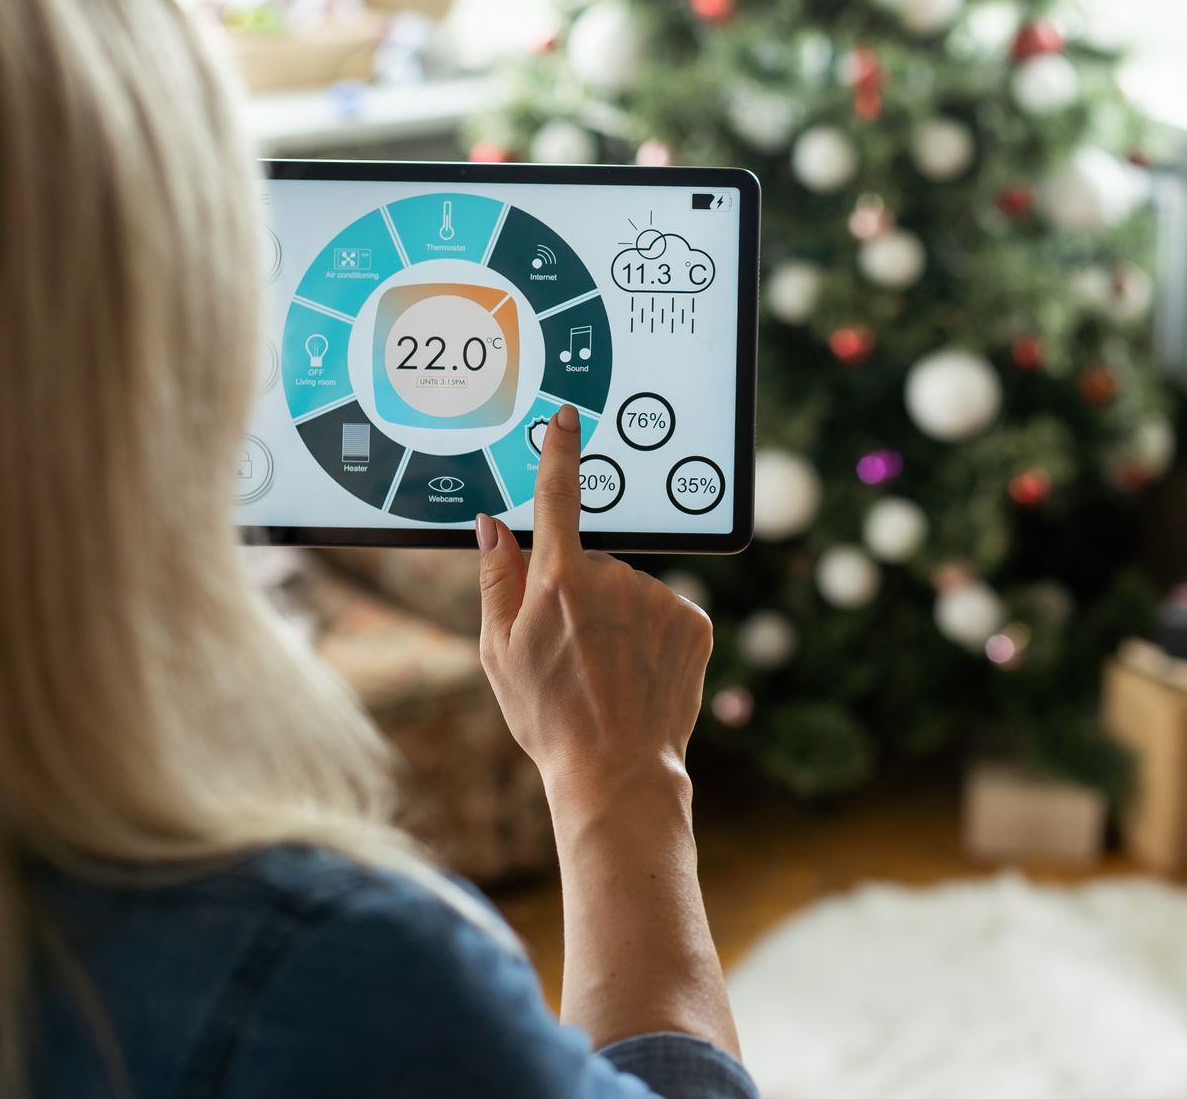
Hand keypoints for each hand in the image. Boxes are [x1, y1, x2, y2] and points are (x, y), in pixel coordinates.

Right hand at [475, 404, 711, 805]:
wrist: (617, 770)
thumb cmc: (547, 715)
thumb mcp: (499, 650)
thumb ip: (497, 578)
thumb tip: (491, 524)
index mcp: (560, 580)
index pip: (558, 496)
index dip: (559, 452)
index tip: (566, 416)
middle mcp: (616, 579)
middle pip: (593, 563)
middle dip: (581, 593)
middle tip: (572, 652)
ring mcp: (661, 599)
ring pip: (632, 590)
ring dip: (620, 617)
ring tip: (607, 670)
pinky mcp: (695, 621)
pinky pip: (666, 611)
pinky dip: (653, 634)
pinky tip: (639, 671)